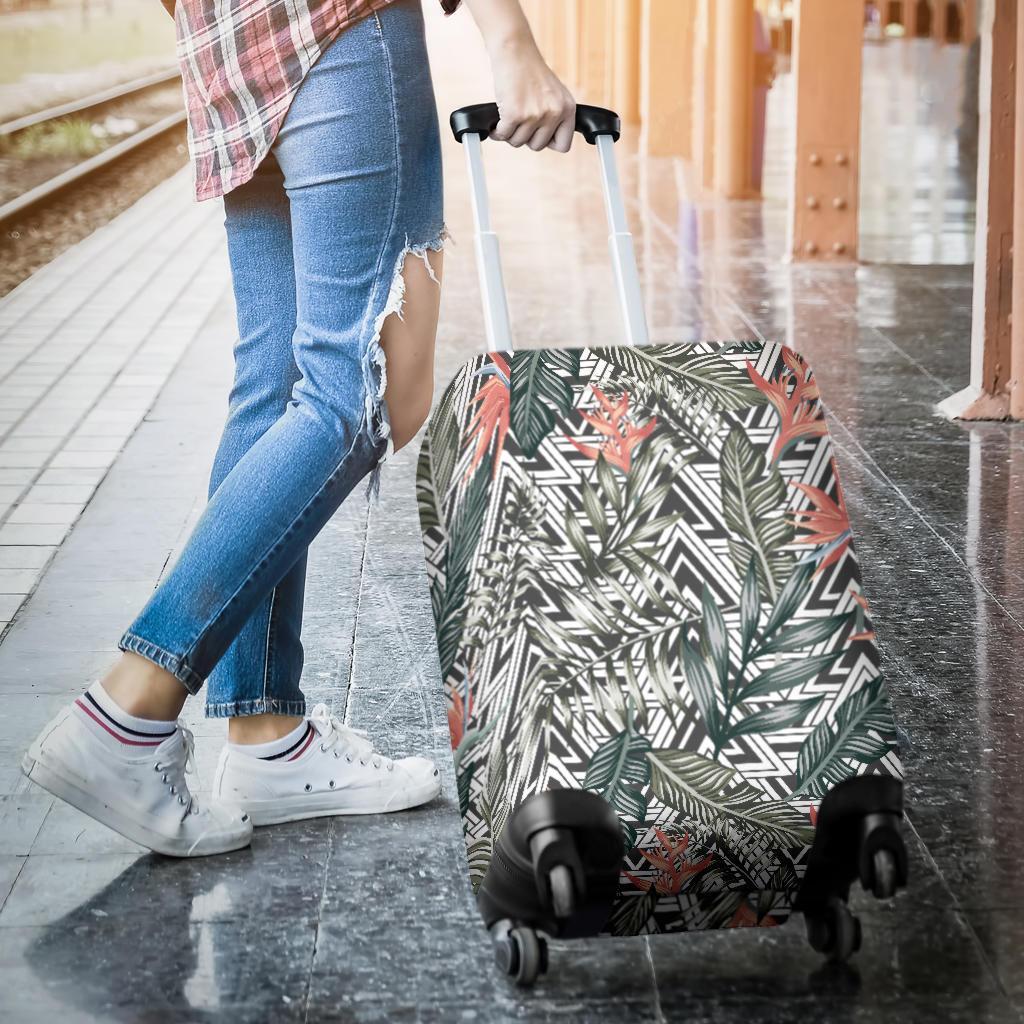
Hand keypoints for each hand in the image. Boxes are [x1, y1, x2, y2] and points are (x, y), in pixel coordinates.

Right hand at [487, 36, 575, 151]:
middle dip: (525, 137)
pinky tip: (497, 122)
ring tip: (508, 117)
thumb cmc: (529, 70)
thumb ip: (555, 116)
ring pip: (518, 142)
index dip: (547, 142)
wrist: (514, 49)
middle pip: (537, 146)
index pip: (563, 145)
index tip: (538, 133)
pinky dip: (497, 131)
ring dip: (509, 133)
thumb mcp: (553, 93)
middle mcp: (554, 112)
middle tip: (519, 122)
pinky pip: (503, 136)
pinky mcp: (514, 114)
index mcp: (567, 108)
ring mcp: (535, 114)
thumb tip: (546, 142)